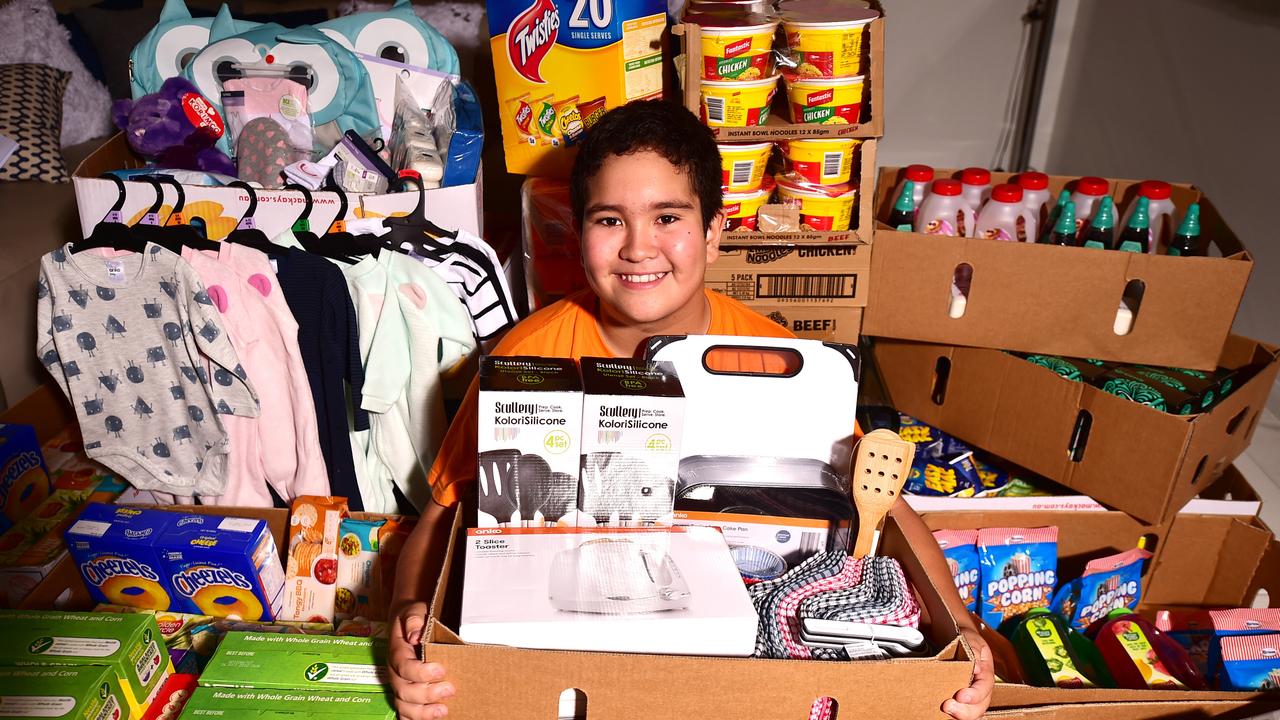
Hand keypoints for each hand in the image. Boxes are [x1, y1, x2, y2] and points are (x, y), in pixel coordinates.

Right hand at [389, 601, 454, 718]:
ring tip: (443, 711)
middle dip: (426, 694)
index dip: (421, 672)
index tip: (441, 670)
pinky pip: (405, 713)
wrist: (408, 621)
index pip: (404, 667)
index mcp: (397, 653)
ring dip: (422, 712)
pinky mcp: (406, 694)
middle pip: (404, 690)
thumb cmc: (414, 617)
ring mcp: (400, 685)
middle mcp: (395, 673)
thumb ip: (414, 619)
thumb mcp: (414, 610)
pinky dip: (415, 719)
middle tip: (449, 690)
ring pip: (404, 706)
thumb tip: (415, 634)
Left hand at [943, 626, 993, 719]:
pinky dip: (953, 714)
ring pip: (972, 711)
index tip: (960, 696)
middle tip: (947, 706)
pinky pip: (961, 710)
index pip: (985, 687)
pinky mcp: (960, 698)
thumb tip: (977, 667)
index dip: (975, 695)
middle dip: (966, 711)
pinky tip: (941, 713)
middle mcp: (981, 687)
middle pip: (981, 705)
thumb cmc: (966, 639)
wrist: (957, 639)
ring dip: (959, 715)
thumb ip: (975, 650)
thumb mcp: (972, 639)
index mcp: (986, 672)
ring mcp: (972, 694)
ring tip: (944, 710)